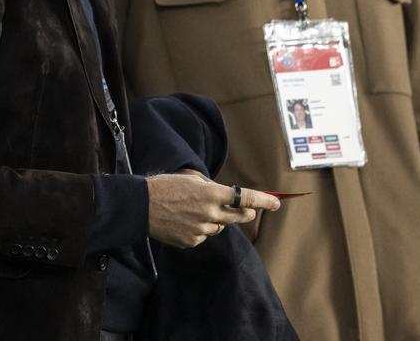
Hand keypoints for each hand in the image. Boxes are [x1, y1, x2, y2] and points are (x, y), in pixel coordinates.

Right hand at [147, 170, 280, 248]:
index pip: (244, 198)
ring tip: (198, 211)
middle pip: (238, 217)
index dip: (262, 201)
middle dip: (246, 214)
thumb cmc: (167, 186)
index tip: (276, 203)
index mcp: (212, 193)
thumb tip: (223, 194)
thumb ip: (211, 187)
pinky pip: (204, 236)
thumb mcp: (192, 178)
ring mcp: (202, 230)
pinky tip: (187, 221)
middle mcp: (210, 213)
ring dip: (217, 220)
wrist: (143, 206)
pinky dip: (201, 229)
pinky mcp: (192, 242)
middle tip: (250, 212)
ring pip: (219, 227)